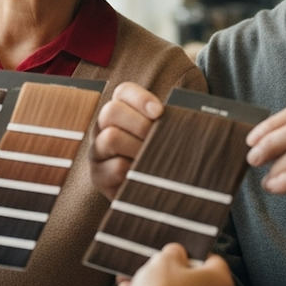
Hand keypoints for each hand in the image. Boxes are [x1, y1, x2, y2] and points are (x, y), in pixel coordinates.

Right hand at [91, 82, 163, 198]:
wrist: (150, 193)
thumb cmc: (159, 157)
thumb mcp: (162, 136)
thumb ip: (168, 123)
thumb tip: (188, 118)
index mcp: (119, 112)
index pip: (123, 91)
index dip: (141, 99)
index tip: (159, 113)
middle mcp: (102, 128)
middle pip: (111, 111)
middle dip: (140, 125)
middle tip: (157, 140)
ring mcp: (96, 151)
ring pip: (110, 137)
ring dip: (137, 147)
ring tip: (152, 159)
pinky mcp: (97, 176)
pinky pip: (114, 167)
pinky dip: (134, 170)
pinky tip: (144, 175)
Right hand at [116, 244, 233, 285]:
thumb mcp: (164, 260)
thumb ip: (172, 252)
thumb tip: (174, 253)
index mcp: (218, 280)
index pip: (211, 259)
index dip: (191, 250)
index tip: (175, 247)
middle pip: (188, 276)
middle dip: (163, 268)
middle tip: (148, 261)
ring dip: (149, 283)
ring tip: (129, 276)